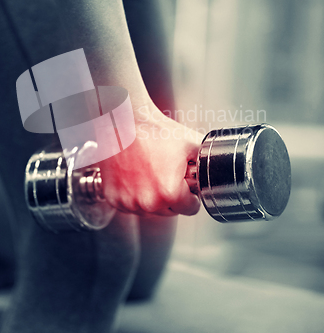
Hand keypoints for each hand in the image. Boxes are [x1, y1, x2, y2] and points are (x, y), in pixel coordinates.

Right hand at [100, 100, 203, 215]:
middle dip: (172, 196)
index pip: (190, 208)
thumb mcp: (191, 144)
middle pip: (170, 211)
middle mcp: (148, 203)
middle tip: (166, 173)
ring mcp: (128, 202)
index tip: (185, 183)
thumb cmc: (153, 131)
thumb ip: (207, 162)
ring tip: (151, 172)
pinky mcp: (113, 198)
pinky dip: (133, 195)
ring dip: (152, 198)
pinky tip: (136, 176)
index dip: (191, 194)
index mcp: (170, 193)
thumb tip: (220, 169)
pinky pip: (130, 206)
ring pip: (149, 210)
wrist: (123, 121)